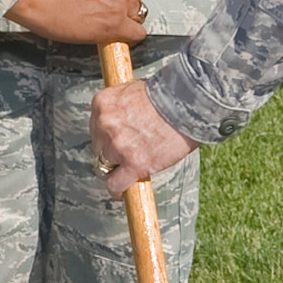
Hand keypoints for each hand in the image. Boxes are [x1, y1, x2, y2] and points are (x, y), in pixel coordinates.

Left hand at [90, 79, 196, 198]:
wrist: (186, 102)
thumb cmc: (166, 95)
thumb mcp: (133, 92)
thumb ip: (121, 108)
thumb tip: (122, 121)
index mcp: (102, 103)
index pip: (95, 127)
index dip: (107, 136)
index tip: (117, 141)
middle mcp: (104, 123)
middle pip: (98, 147)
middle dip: (112, 151)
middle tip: (130, 151)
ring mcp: (117, 145)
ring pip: (105, 166)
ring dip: (117, 169)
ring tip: (133, 167)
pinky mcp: (133, 163)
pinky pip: (115, 185)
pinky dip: (118, 190)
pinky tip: (124, 190)